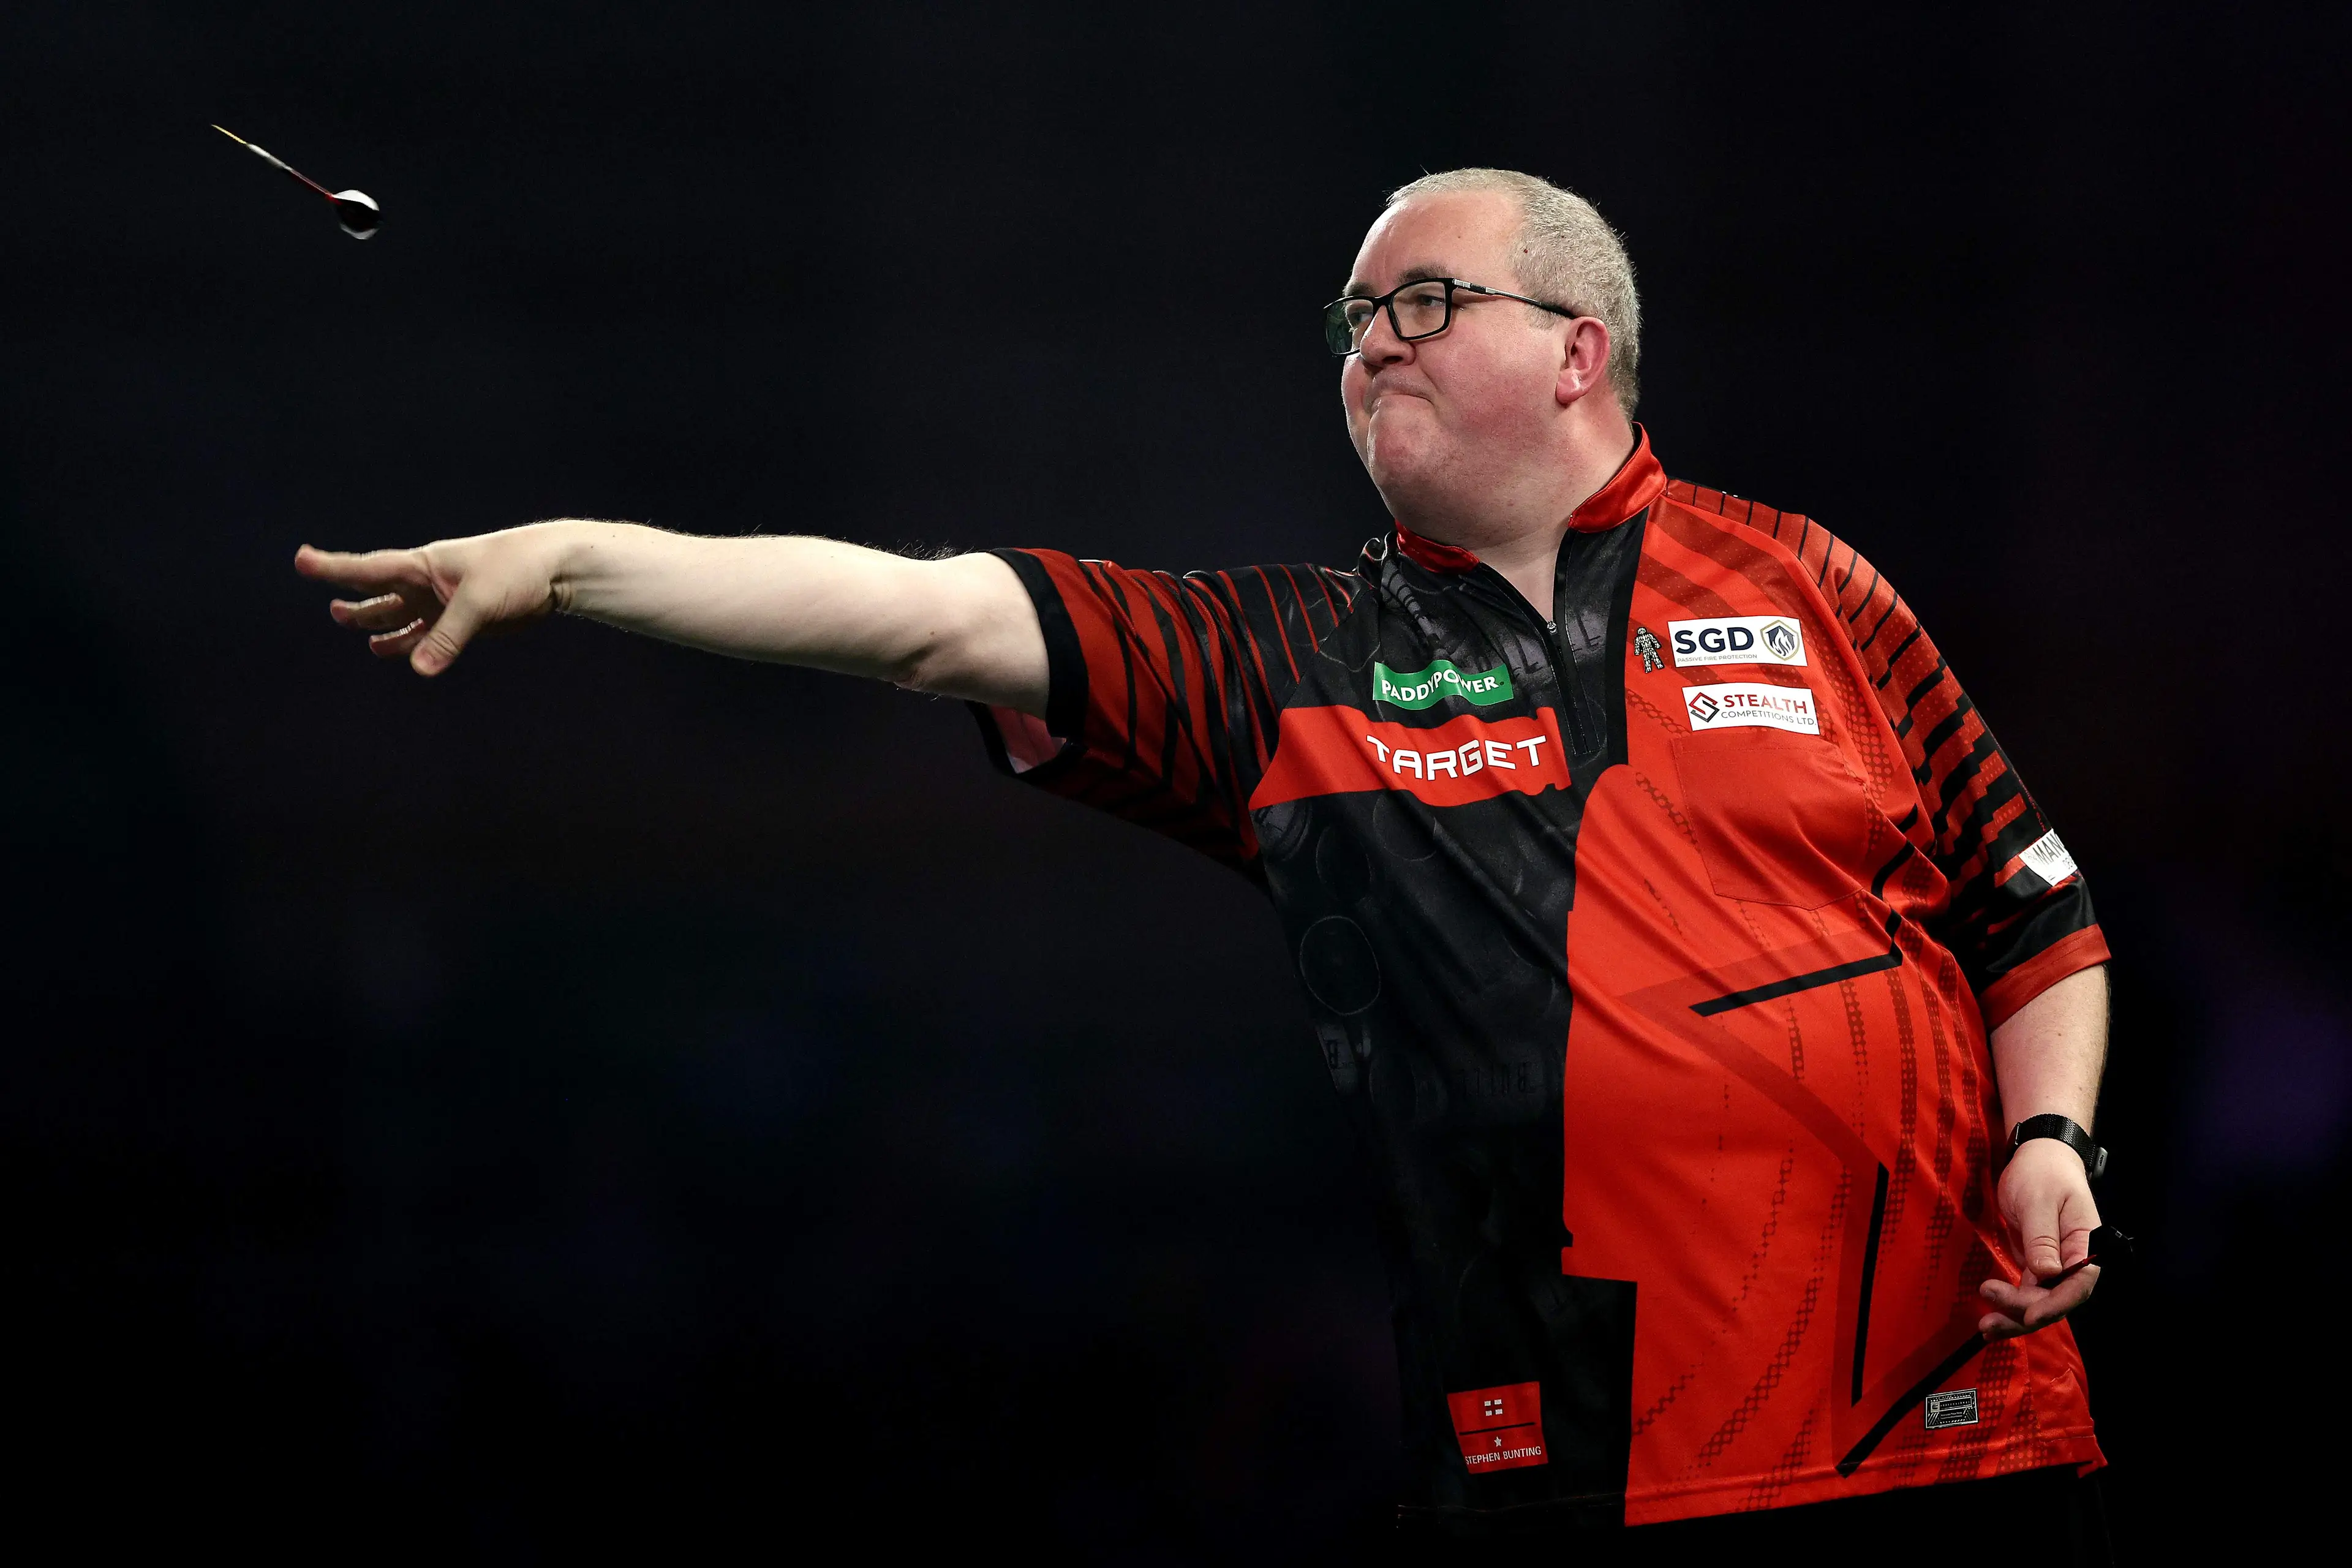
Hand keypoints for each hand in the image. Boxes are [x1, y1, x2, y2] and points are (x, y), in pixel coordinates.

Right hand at [295, 525, 571, 674]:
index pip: (368, 568)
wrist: (557, 571)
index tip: (300, 560)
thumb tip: (419, 669)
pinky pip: (430, 637)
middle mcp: (428, 584)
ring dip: (385, 629)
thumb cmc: (516, 569)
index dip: (332, 567)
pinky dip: (415, 647)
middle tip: (335, 614)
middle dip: (358, 606)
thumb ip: (448, 637)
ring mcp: (445, 603)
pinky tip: (399, 653)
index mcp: (423, 565)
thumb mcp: (479, 602)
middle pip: (381, 596)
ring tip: (367, 641)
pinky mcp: (465, 621)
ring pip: (404, 618)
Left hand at [1977, 1136, 2100, 1339]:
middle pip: (2058, 1300)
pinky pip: (2030, 1293)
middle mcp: (2077, 1261)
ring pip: (2042, 1302)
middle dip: (2026, 1315)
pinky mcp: (2040, 1266)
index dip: (2055, 1304)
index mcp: (2087, 1245)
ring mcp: (2058, 1266)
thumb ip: (2043, 1238)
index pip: (2079, 1284)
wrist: (2038, 1159)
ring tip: (1985, 1327)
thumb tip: (2048, 1274)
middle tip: (1990, 1323)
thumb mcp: (2039, 1201)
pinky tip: (1992, 1319)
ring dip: (2015, 1316)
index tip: (2029, 1315)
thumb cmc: (2042, 1174)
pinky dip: (2012, 1305)